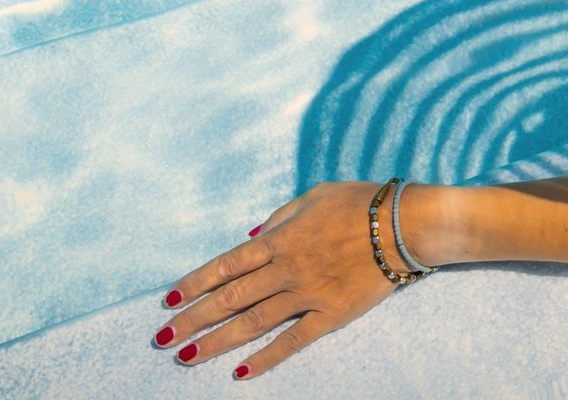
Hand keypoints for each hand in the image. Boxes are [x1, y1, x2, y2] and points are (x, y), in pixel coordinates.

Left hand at [151, 180, 413, 379]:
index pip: (226, 265)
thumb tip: (251, 238)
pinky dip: (266, 357)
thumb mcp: (314, 196)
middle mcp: (286, 269)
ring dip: (217, 342)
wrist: (404, 225)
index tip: (170, 300)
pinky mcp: (329, 315)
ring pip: (252, 323)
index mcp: (280, 238)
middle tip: (163, 338)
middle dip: (193, 319)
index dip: (196, 284)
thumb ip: (279, 218)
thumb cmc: (360, 203)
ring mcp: (306, 295)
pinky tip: (242, 372)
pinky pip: (292, 341)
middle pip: (230, 299)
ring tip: (187, 357)